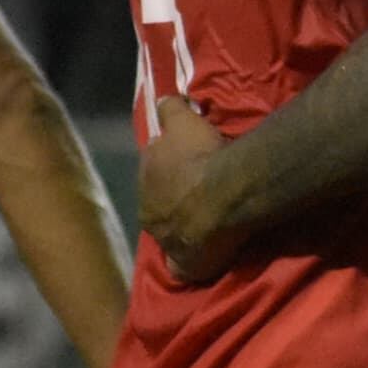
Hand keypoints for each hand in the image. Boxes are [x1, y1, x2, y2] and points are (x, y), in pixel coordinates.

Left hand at [139, 96, 239, 283]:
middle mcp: (148, 210)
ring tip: (204, 227)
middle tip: (198, 198)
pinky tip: (202, 260)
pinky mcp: (184, 264)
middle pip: (158, 205)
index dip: (170, 169)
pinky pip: (183, 267)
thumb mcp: (182, 120)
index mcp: (146, 177)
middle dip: (172, 202)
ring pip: (169, 235)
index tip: (187, 166)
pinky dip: (190, 264)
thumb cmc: (201, 157)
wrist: (221, 196)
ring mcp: (164, 240)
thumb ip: (170, 108)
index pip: (153, 172)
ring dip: (181, 231)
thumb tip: (164, 99)